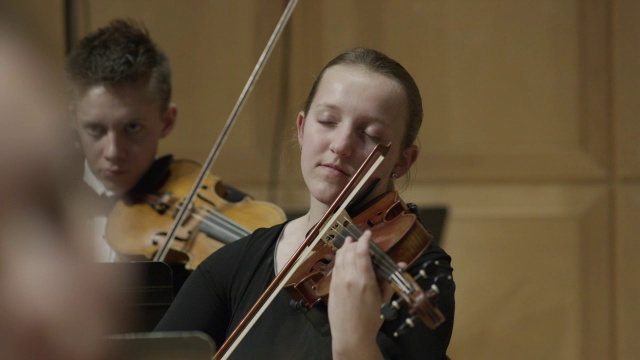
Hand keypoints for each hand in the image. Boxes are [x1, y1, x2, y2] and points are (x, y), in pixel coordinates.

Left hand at [328, 230, 391, 358]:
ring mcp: (339, 282)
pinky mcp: (332, 288)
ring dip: (344, 248)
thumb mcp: (383, 300)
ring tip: (349, 243)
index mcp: (365, 280)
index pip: (362, 251)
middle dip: (354, 242)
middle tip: (359, 239)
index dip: (364, 239)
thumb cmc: (370, 320)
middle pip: (349, 251)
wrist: (351, 336)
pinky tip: (342, 258)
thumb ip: (389, 280)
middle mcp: (350, 277)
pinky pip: (335, 267)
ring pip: (339, 258)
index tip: (368, 233)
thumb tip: (402, 264)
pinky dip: (339, 259)